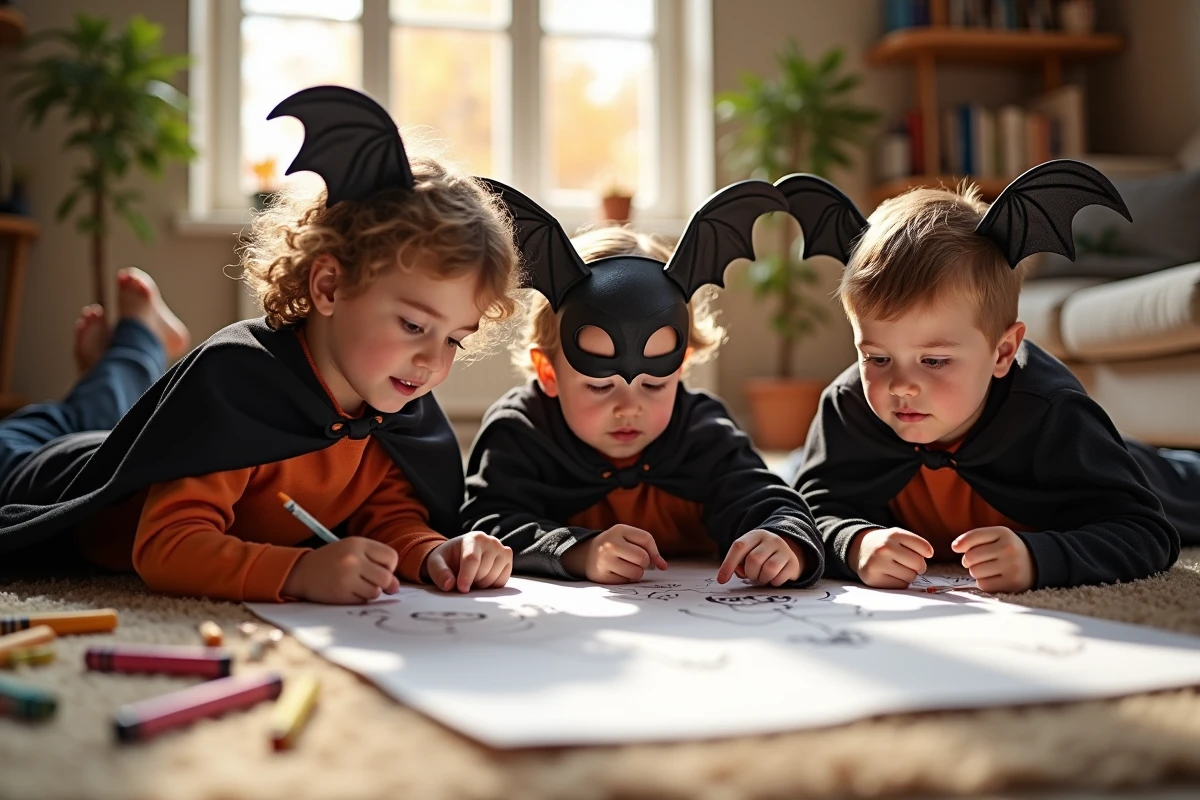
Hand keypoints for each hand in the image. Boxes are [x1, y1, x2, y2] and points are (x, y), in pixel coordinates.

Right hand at [282, 537, 400, 603]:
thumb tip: (396, 588)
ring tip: (355, 584)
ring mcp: (346, 577)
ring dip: (370, 592)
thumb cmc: (332, 561)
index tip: (378, 568)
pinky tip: (346, 591)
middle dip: (382, 583)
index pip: (391, 557)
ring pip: (376, 592)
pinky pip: (362, 601)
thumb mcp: (354, 552)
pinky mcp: (340, 594)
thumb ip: (377, 565)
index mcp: (358, 543)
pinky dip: (358, 599)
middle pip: (386, 577)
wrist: (300, 572)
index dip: (389, 566)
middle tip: (368, 580)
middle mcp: (353, 559)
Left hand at [423, 532, 512, 592]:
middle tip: (463, 579)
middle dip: (472, 581)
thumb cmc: (448, 559)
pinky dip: (492, 585)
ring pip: (494, 576)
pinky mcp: (508, 560)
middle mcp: (490, 541)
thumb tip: (449, 585)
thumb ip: (440, 573)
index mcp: (473, 538)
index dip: (466, 576)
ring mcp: (502, 549)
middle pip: (483, 570)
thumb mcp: (436, 563)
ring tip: (473, 577)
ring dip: (482, 584)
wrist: (461, 554)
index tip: (462, 589)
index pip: (472, 559)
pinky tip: (483, 578)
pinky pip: (503, 580)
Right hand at [561, 524, 668, 582]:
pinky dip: (627, 580)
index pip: (646, 539)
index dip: (655, 551)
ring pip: (636, 573)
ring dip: (636, 573)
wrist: (586, 555)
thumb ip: (647, 548)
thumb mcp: (627, 538)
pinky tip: (618, 573)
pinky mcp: (603, 576)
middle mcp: (611, 544)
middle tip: (637, 562)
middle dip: (644, 563)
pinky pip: (627, 582)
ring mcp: (605, 560)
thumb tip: (663, 566)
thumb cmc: (615, 546)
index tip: (655, 560)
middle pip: (643, 558)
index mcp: (619, 530)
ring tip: (627, 567)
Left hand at [717, 530, 804, 585]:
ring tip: (762, 577)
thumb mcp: (748, 554)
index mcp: (755, 535)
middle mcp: (771, 539)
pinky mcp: (793, 563)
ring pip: (768, 569)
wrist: (787, 553)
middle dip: (750, 573)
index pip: (739, 547)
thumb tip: (739, 572)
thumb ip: (739, 563)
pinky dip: (773, 582)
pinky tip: (774, 578)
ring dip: (762, 579)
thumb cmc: (761, 556)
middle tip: (752, 576)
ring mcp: (784, 550)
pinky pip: (779, 578)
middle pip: (754, 560)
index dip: (728, 564)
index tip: (721, 580)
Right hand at [848, 527, 933, 588]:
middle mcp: (885, 548)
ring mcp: (877, 564)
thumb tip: (926, 562)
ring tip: (897, 568)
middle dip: (918, 566)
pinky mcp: (873, 579)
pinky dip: (899, 582)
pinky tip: (890, 575)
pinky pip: (900, 586)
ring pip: (910, 577)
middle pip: (918, 564)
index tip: (924, 553)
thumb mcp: (898, 536)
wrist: (860, 549)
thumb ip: (916, 545)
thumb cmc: (886, 544)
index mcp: (894, 534)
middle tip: (909, 563)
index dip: (926, 552)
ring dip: (908, 575)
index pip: (924, 548)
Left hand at [952, 526, 1033, 592]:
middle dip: (968, 560)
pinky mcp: (1012, 584)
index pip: (972, 537)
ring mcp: (1012, 567)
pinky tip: (994, 578)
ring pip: (975, 572)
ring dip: (976, 572)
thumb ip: (973, 537)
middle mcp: (1009, 549)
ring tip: (988, 568)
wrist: (1036, 563)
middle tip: (978, 560)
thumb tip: (954, 547)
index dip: (960, 544)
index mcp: (1004, 533)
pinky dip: (984, 582)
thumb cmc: (1007, 549)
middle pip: (970, 557)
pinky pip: (983, 585)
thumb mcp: (996, 536)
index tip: (957, 547)